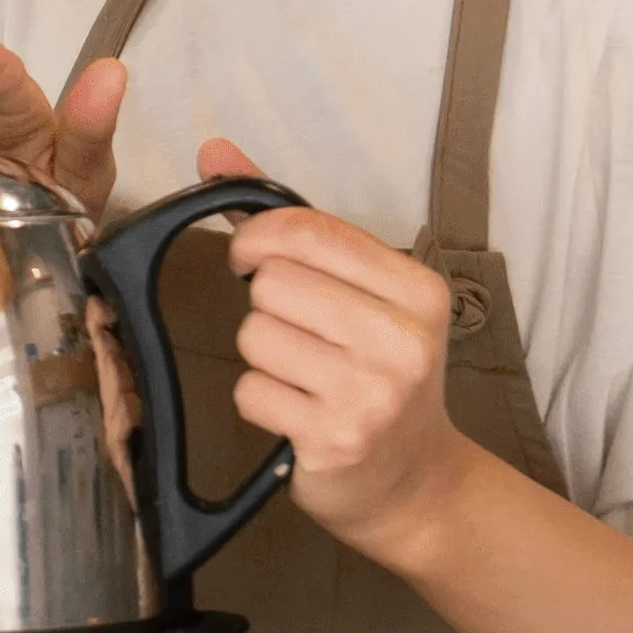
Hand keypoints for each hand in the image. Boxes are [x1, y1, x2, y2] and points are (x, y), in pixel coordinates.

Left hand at [206, 136, 473, 560]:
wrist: (416, 483)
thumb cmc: (378, 373)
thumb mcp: (359, 292)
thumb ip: (290, 221)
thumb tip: (213, 149)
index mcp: (418, 290)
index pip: (307, 231)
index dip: (257, 238)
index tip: (251, 257)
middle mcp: (404, 339)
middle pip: (273, 283)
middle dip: (265, 305)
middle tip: (297, 333)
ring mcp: (373, 393)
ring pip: (255, 335)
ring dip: (261, 355)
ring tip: (302, 375)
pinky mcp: (335, 439)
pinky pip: (250, 390)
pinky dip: (260, 399)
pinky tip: (296, 411)